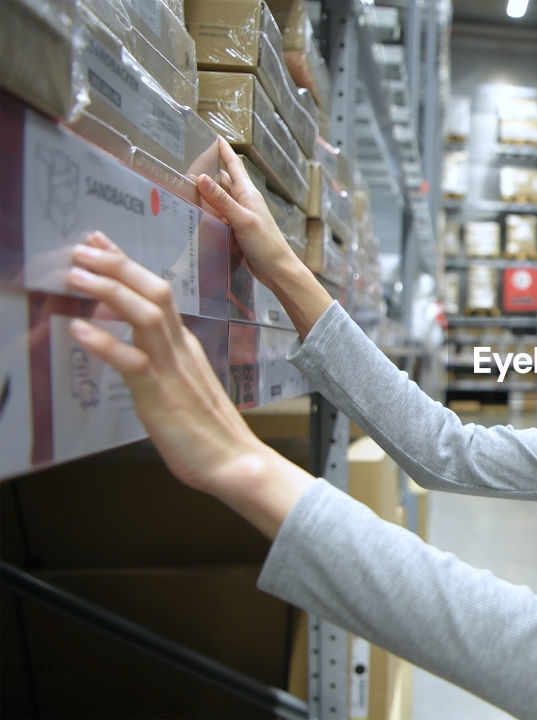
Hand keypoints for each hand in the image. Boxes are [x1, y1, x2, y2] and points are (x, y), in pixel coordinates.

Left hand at [66, 232, 314, 536]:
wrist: (235, 462)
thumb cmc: (208, 431)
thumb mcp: (184, 386)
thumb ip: (162, 362)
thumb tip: (133, 347)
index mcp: (185, 345)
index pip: (157, 294)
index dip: (127, 266)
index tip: (100, 244)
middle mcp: (180, 349)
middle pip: (153, 292)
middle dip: (118, 265)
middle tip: (84, 246)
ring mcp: (172, 370)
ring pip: (145, 316)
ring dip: (109, 291)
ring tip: (77, 275)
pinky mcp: (161, 395)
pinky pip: (132, 362)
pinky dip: (105, 343)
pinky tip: (78, 330)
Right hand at [195, 137, 301, 284]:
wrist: (277, 269)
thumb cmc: (265, 243)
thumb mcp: (242, 219)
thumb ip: (222, 200)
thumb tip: (201, 178)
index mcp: (247, 193)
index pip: (234, 166)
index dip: (224, 151)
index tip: (214, 137)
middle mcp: (243, 201)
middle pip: (223, 180)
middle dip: (207, 170)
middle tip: (186, 162)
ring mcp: (239, 215)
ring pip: (218, 198)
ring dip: (205, 191)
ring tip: (183, 183)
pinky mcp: (235, 229)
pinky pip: (218, 215)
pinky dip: (207, 210)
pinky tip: (194, 210)